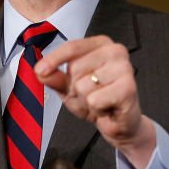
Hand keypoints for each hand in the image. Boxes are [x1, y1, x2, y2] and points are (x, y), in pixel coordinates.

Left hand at [35, 35, 156, 167]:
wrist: (118, 123)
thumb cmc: (98, 100)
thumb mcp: (69, 87)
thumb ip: (54, 78)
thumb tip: (40, 71)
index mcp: (101, 45)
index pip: (72, 47)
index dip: (54, 59)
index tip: (40, 70)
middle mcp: (115, 51)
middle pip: (75, 68)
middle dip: (75, 88)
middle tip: (89, 94)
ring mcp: (124, 68)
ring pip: (83, 85)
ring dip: (86, 100)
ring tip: (100, 101)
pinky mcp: (129, 88)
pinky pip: (95, 100)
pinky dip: (96, 109)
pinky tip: (108, 107)